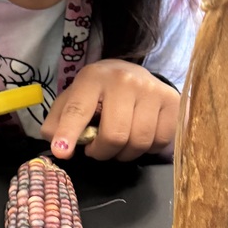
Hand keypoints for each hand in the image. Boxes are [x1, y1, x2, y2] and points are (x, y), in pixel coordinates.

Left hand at [40, 60, 179, 161]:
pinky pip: (159, 141)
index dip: (69, 133)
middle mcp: (124, 80)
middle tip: (97, 150)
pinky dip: (147, 149)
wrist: (134, 73)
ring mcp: (151, 90)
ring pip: (139, 142)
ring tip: (117, 144)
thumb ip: (59, 120)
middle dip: (102, 152)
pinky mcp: (172, 101)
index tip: (62, 151)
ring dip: (124, 154)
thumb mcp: (74, 98)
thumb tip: (55, 144)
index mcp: (93, 78)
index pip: (78, 110)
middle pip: (114, 135)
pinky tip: (138, 137)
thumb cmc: (99, 91)